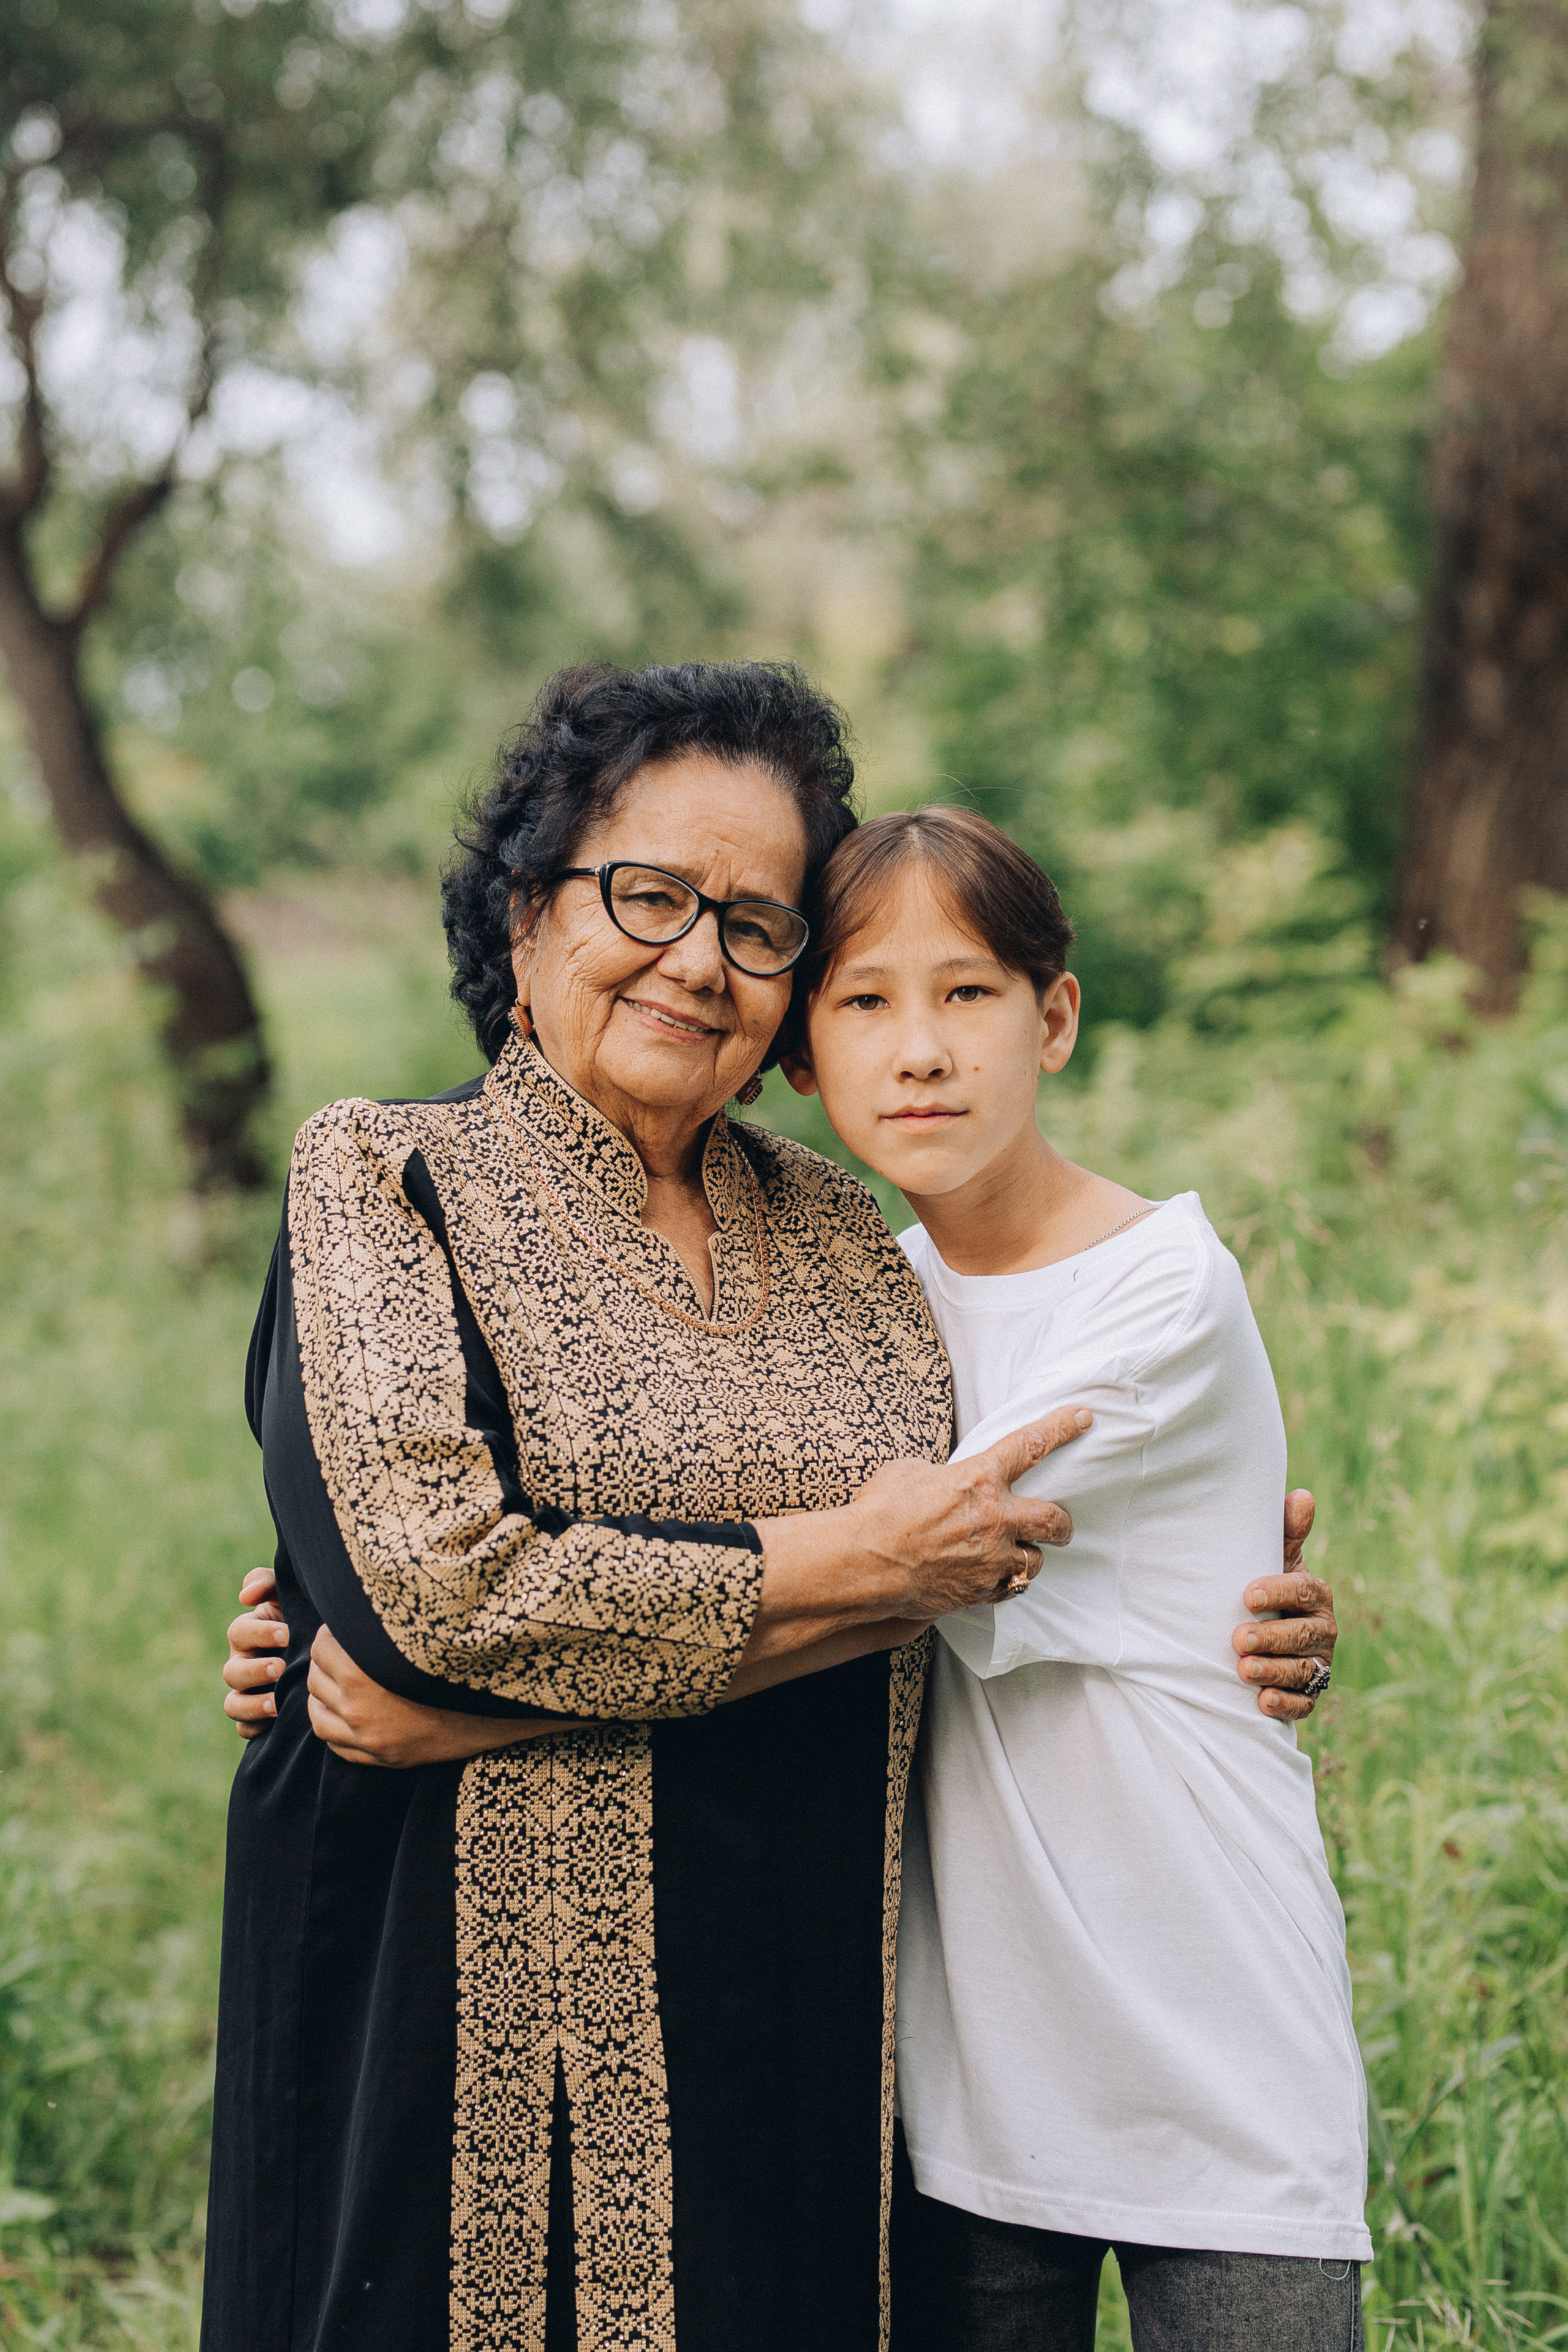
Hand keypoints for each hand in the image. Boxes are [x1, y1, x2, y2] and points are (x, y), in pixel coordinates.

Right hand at [223, 1566, 289, 1738]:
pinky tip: (276, 1720)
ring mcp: (247, 1692)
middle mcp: (243, 1663)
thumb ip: (267, 1583)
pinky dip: (254, 1726)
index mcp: (249, 1634)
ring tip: (277, 1702)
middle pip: (232, 1672)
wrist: (328, 1652)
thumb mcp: (289, 1595)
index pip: (239, 1632)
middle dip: (255, 1670)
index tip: (288, 1634)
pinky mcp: (256, 1717)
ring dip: (252, 1704)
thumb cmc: (305, 1616)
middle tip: (281, 1667)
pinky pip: (244, 1728)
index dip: (260, 1634)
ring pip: (232, 1704)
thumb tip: (245, 1595)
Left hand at [306, 1624, 571, 1767]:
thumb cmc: (461, 1661)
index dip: (333, 1632)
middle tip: (346, 1651)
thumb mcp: (419, 1633)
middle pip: (316, 1678)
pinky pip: (334, 1746)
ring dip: (325, 1694)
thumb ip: (382, 1620)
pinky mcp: (381, 1758)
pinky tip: (347, 1712)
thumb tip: (355, 1593)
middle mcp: (359, 1710)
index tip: (347, 1627)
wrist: (498, 1708)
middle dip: (327, 1661)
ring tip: (342, 1680)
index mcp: (363, 1674)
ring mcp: (369, 1739)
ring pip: (317, 1713)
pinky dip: (334, 1727)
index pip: (322, 1646)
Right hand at [845, 1408, 1088, 1617]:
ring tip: (1016, 1555)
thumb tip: (944, 1483)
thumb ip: (942, 1475)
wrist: (865, 1563)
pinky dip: (1006, 1582)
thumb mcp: (910, 1472)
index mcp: (979, 1479)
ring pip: (1035, 1561)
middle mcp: (995, 1519)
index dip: (1062, 1428)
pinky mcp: (980, 1591)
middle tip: (1060, 1525)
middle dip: (1062, 1523)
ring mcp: (991, 1559)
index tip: (1084, 1417)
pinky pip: (1010, 1589)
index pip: (1032, 1445)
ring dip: (1029, 1556)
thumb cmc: (879, 1511)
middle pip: (1054, 1519)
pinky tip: (992, 1578)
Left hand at [1232, 1490, 1337, 1721]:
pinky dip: (1284, 1703)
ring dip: (1273, 1671)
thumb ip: (1286, 1533)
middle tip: (1237, 1639)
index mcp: (1315, 1595)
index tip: (1247, 1594)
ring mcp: (1317, 1664)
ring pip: (1302, 1671)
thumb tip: (1301, 1495)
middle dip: (1271, 1637)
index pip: (1304, 1591)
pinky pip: (1303, 1704)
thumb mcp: (1274, 1562)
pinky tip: (1262, 1702)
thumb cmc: (1268, 1593)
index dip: (1279, 1592)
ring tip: (1243, 1670)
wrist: (1265, 1639)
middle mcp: (1322, 1630)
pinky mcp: (1309, 1695)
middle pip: (1303, 1635)